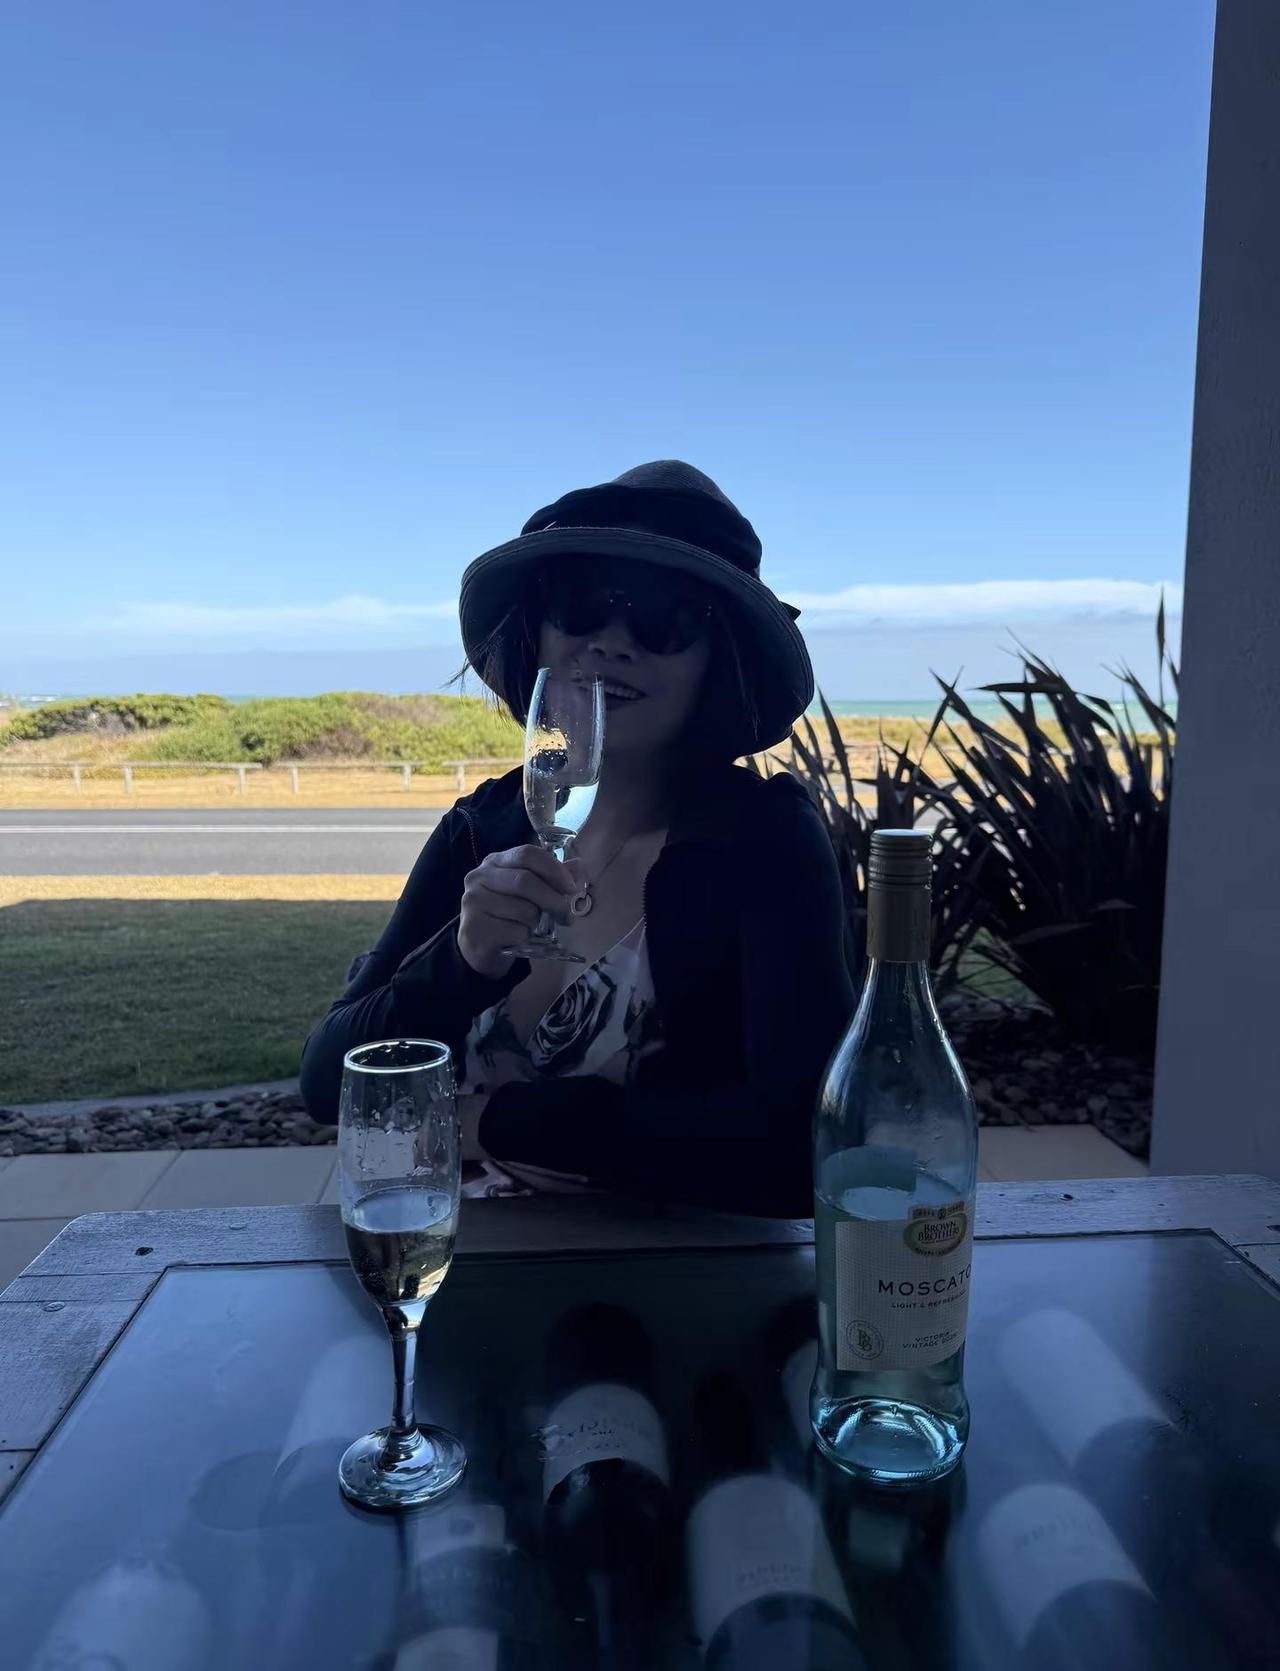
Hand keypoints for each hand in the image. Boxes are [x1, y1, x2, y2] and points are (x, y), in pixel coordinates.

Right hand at [457, 844, 583, 978]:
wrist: (479, 947)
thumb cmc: (507, 915)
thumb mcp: (528, 893)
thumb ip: (550, 878)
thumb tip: (578, 865)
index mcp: (495, 862)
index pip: (527, 854)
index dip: (553, 869)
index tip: (571, 888)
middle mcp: (479, 877)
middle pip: (525, 881)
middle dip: (554, 900)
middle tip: (567, 916)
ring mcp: (473, 902)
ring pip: (523, 910)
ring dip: (537, 923)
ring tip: (533, 929)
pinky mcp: (474, 928)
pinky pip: (515, 932)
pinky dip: (525, 938)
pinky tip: (516, 939)